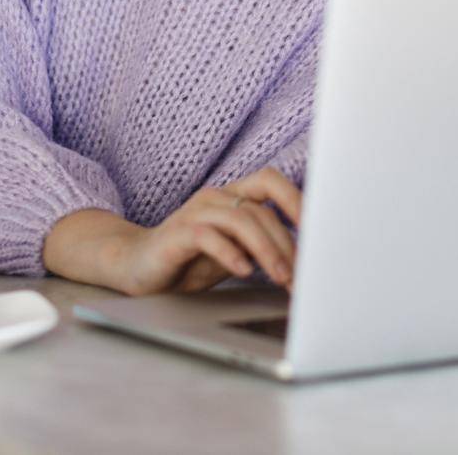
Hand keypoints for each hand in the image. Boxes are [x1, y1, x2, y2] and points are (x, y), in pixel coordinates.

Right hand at [104, 167, 301, 296]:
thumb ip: (262, 249)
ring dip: (267, 250)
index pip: (271, 181)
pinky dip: (230, 253)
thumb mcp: (233, 253)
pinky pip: (208, 235)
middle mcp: (216, 197)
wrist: (137, 267)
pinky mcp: (178, 233)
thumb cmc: (190, 261)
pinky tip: (243, 271)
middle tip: (301, 275)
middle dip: (287, 243)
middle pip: (262, 210)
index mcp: (233, 196)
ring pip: (241, 219)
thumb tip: (304, 262)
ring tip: (280, 277)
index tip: (320, 231)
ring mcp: (196, 212)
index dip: (297, 199)